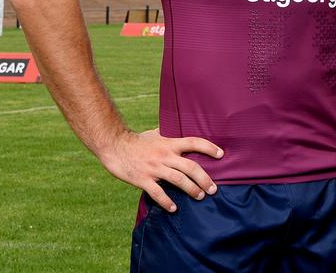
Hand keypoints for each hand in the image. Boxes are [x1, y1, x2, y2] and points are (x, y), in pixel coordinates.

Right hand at [98, 128, 223, 211]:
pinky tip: (174, 208)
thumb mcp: (155, 133)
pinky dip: (167, 201)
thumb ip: (169, 133)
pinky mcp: (143, 179)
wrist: (114, 146)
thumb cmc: (136, 140)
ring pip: (179, 180)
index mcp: (169, 143)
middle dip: (204, 179)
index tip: (221, 155)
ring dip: (192, 190)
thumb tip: (180, 126)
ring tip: (200, 197)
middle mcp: (165, 156)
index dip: (209, 148)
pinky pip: (158, 193)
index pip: (194, 143)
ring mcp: (154, 168)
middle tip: (213, 189)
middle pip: (191, 167)